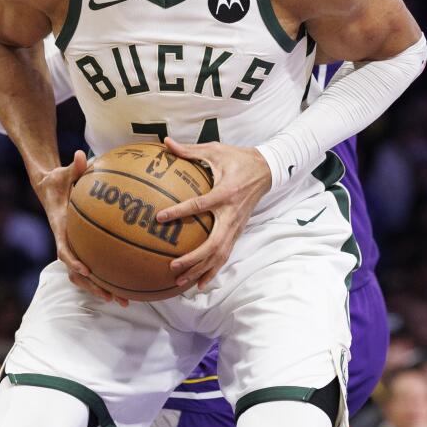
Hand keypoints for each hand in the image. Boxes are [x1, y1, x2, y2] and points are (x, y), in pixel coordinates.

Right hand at [32, 150, 128, 306]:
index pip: (63, 249)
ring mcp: (73, 246)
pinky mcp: (81, 246)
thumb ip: (73, 167)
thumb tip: (80, 154)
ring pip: (84, 276)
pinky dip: (106, 276)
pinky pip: (94, 264)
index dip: (74, 261)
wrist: (47, 188)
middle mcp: (65, 241)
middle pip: (76, 273)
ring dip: (101, 289)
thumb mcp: (61, 172)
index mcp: (59, 227)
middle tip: (112, 297)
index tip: (86, 271)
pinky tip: (126, 282)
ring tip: (122, 300)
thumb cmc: (57, 180)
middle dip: (93, 287)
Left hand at [155, 137, 270, 289]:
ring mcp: (237, 226)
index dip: (180, 212)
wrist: (266, 170)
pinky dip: (212, 271)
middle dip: (194, 258)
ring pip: (219, 254)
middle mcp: (232, 214)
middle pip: (214, 243)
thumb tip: (165, 142)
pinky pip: (225, 255)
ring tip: (180, 282)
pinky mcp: (238, 232)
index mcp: (225, 193)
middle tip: (172, 266)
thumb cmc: (237, 158)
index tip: (160, 218)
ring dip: (200, 269)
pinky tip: (198, 283)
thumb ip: (189, 150)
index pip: (200, 205)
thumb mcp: (214, 150)